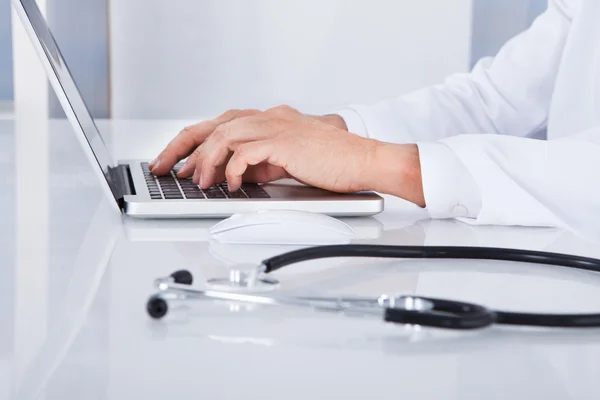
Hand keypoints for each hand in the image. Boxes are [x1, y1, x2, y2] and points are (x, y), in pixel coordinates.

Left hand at [178, 105, 425, 206]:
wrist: (364, 161)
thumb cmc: (332, 164)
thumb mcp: (287, 163)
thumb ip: (261, 164)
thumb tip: (236, 175)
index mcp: (268, 120)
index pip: (219, 125)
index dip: (191, 142)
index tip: (172, 161)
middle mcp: (268, 117)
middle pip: (212, 125)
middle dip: (182, 147)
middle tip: (164, 168)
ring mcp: (276, 127)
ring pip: (224, 135)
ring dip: (206, 161)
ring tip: (200, 183)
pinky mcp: (285, 142)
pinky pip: (246, 152)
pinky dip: (233, 169)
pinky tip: (232, 184)